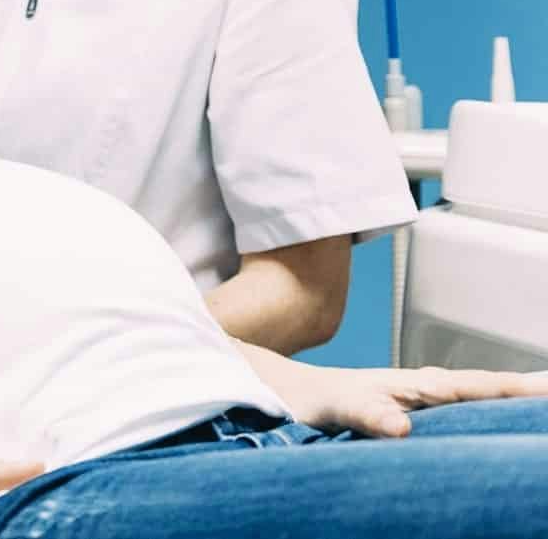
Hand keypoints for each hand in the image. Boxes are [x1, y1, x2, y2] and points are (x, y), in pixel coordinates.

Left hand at [246, 345, 547, 437]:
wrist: (290, 389)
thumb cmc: (314, 398)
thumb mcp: (338, 408)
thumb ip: (367, 414)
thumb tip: (402, 428)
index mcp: (415, 384)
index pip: (476, 385)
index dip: (515, 388)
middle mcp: (425, 388)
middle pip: (488, 387)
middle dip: (526, 389)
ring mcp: (423, 398)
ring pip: (479, 397)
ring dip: (512, 397)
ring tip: (544, 398)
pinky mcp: (416, 411)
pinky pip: (463, 409)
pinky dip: (490, 408)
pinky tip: (502, 418)